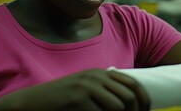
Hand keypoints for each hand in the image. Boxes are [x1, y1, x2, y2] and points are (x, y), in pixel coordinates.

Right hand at [0, 68, 150, 110]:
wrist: (35, 102)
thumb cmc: (63, 99)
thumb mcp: (87, 89)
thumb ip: (105, 91)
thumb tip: (130, 103)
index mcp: (100, 73)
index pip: (133, 83)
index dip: (144, 100)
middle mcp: (96, 77)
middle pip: (129, 96)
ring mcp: (86, 87)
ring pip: (119, 106)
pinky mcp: (77, 99)